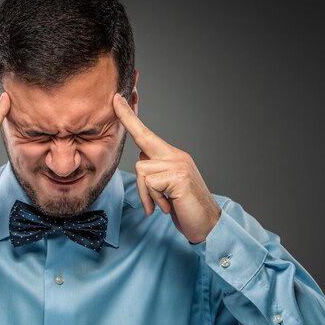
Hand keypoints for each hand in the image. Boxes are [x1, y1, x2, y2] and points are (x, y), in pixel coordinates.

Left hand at [112, 94, 220, 243]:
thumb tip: (142, 157)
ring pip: (141, 169)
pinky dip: (153, 199)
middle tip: (115, 99)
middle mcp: (176, 156)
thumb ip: (155, 170)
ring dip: (145, 193)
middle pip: (143, 138)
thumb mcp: (166, 187)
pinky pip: (149, 183)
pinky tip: (167, 207)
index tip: (118, 99)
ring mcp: (178, 164)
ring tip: (161, 204)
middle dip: (127, 117)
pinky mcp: (178, 177)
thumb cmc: (185, 207)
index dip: (131, 117)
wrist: (208, 224)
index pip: (147, 133)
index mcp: (172, 156)